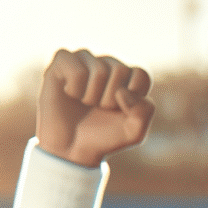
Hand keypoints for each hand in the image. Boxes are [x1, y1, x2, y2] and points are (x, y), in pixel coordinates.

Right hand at [36, 49, 154, 167]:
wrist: (71, 148)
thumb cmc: (103, 136)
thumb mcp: (134, 132)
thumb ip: (144, 112)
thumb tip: (122, 91)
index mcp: (128, 77)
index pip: (141, 75)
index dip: (132, 96)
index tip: (121, 110)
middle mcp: (107, 63)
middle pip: (121, 70)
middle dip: (110, 99)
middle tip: (99, 108)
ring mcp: (85, 59)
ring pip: (99, 70)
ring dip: (92, 96)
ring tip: (85, 102)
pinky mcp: (63, 60)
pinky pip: (77, 69)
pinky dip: (75, 88)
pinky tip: (71, 94)